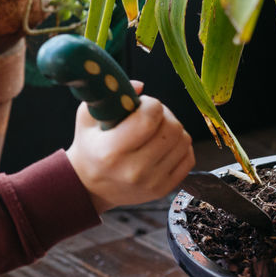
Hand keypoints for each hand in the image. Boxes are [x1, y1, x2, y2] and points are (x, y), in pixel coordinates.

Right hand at [65, 81, 193, 213]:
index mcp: (111, 151)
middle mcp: (134, 170)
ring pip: (183, 141)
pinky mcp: (164, 189)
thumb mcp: (87, 118)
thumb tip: (140, 87)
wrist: (91, 187)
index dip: (150, 103)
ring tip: (157, 129)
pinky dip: (180, 146)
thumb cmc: (90, 147)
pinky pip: (188, 158)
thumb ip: (110, 96)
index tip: (140, 105)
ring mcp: (152, 182)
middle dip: (164, 113)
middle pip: (171, 128)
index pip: (149, 118)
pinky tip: (164, 144)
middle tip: (151, 114)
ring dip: (174, 128)